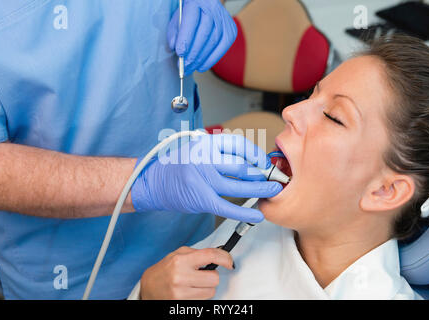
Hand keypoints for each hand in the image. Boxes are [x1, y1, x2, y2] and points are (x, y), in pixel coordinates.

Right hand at [131, 134, 281, 222]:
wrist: (154, 182)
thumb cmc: (179, 165)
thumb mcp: (198, 148)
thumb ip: (220, 152)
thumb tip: (251, 161)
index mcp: (206, 142)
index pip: (240, 145)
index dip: (257, 155)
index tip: (266, 164)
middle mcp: (205, 158)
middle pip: (242, 165)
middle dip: (262, 174)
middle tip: (274, 179)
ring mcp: (203, 178)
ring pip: (238, 184)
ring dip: (259, 189)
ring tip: (273, 191)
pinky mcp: (201, 198)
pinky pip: (228, 206)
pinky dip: (245, 212)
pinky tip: (258, 215)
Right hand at [140, 246, 232, 299]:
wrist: (149, 287)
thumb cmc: (165, 269)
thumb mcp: (177, 254)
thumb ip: (197, 253)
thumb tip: (218, 255)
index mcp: (181, 261)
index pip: (209, 256)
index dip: (224, 258)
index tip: (229, 262)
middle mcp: (180, 277)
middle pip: (214, 279)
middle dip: (211, 277)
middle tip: (202, 275)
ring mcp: (180, 293)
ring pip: (211, 292)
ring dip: (206, 288)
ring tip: (194, 284)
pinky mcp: (181, 304)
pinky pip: (202, 301)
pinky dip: (199, 296)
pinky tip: (189, 292)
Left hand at [167, 0, 236, 74]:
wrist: (206, 7)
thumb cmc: (189, 13)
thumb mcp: (177, 17)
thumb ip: (174, 31)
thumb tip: (173, 46)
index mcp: (197, 1)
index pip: (192, 20)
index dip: (186, 38)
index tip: (180, 53)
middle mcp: (213, 8)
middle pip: (204, 34)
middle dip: (193, 54)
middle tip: (183, 67)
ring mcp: (224, 19)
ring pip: (214, 42)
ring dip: (201, 59)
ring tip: (190, 68)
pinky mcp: (231, 30)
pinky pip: (222, 48)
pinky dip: (212, 60)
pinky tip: (202, 66)